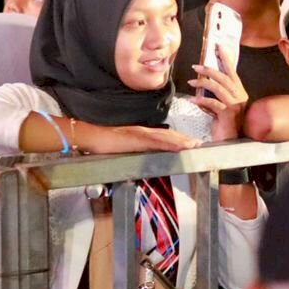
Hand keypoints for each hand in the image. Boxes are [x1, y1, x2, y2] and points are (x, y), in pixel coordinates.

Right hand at [74, 122, 199, 154]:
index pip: (163, 136)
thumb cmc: (101, 143)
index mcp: (140, 133)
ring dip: (181, 141)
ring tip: (194, 145)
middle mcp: (143, 131)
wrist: (89, 136)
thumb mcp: (121, 147)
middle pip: (168, 135)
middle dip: (184, 140)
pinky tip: (178, 146)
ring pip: (165, 137)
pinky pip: (156, 141)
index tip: (190, 143)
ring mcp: (140, 134)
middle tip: (199, 144)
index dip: (177, 139)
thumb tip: (140, 157)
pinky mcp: (136, 138)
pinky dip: (169, 144)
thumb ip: (132, 150)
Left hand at [188, 45, 248, 141]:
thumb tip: (202, 86)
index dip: (225, 59)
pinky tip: (193, 100)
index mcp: (240, 93)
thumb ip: (215, 96)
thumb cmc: (225, 126)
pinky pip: (213, 103)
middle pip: (224, 78)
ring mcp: (235, 106)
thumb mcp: (220, 108)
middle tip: (196, 66)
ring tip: (191, 81)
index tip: (218, 47)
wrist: (230, 144)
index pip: (232, 73)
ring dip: (203, 83)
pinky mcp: (228, 114)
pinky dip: (202, 100)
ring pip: (219, 88)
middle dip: (209, 70)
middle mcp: (240, 97)